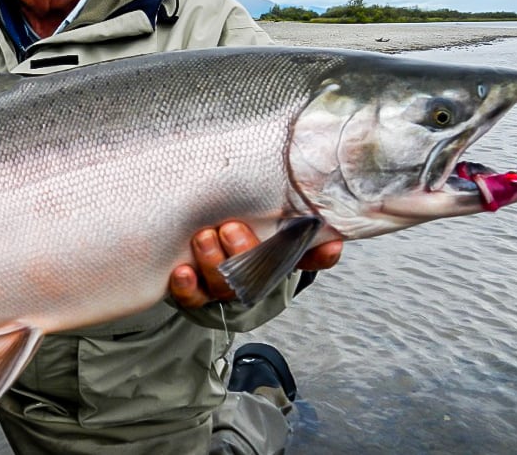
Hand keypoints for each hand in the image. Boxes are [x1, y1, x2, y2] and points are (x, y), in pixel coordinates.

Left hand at [169, 221, 342, 308]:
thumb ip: (293, 221)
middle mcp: (253, 276)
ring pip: (222, 285)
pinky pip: (191, 296)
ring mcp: (223, 286)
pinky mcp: (195, 291)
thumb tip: (333, 238)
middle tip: (230, 227)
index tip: (329, 245)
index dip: (319, 255)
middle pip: (256, 275)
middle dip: (243, 251)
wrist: (202, 241)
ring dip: (213, 261)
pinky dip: (186, 286)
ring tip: (203, 237)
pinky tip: (183, 272)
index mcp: (276, 258)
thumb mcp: (263, 220)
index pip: (305, 257)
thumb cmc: (237, 226)